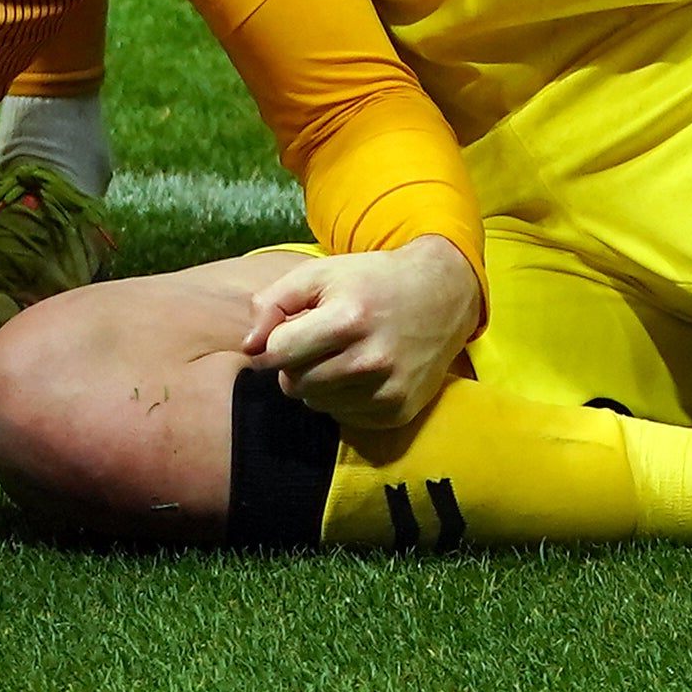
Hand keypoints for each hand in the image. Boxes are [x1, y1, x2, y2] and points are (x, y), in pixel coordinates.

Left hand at [243, 235, 484, 441]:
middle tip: (318, 342)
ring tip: (340, 355)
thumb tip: (249, 347)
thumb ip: (274, 302)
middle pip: (294, 383)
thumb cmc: (372, 280)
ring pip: (315, 403)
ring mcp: (386, 391)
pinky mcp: (398, 413)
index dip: (274, 342)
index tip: (287, 332)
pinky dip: (342, 398)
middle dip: (295, 363)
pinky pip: (343, 417)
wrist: (443, 294)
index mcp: (349, 319)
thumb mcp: (321, 273)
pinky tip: (361, 372)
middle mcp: (370, 361)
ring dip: (317, 382)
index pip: (278, 353)